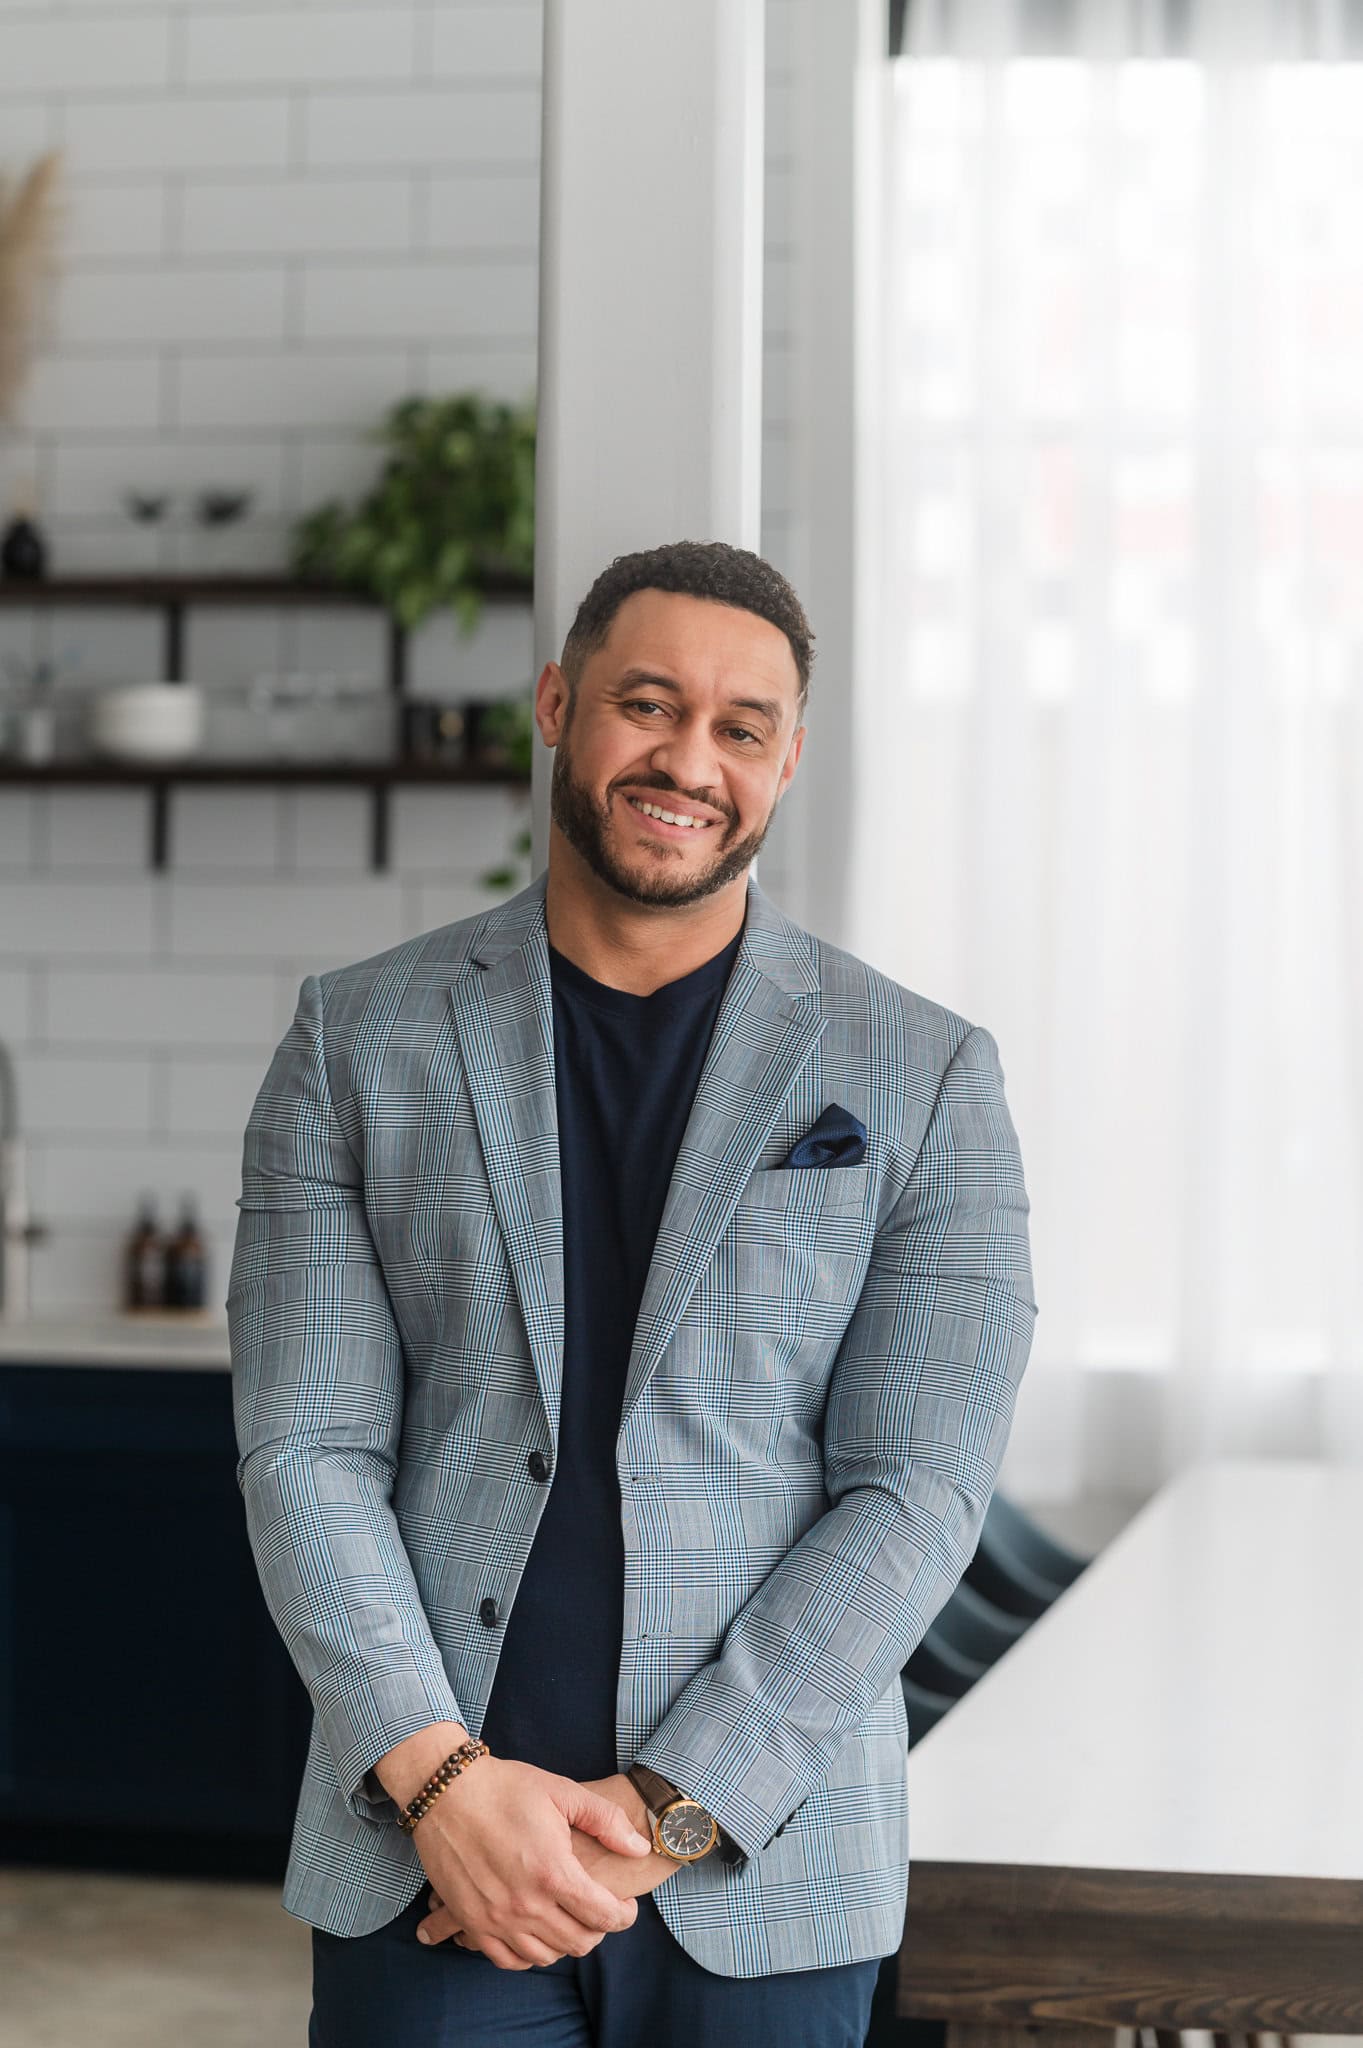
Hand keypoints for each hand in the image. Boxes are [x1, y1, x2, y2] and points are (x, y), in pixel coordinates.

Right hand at [409, 1756, 652, 1970]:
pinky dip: (529, 1954)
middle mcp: (525, 1904)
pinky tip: (536, 1933)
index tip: (626, 1906)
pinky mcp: (472, 1922)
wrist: (446, 1791)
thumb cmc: (506, 1787)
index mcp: (552, 1871)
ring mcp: (496, 1918)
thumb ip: (606, 1821)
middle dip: (599, 1931)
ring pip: (546, 1956)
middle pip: (578, 1942)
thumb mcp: (562, 1792)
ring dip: (565, 1943)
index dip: (624, 1915)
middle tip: (599, 1910)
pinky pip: (509, 1960)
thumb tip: (639, 1849)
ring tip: (569, 1919)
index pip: (603, 1916)